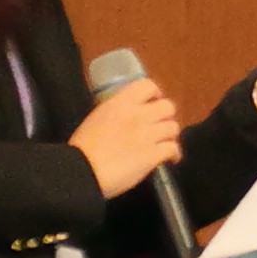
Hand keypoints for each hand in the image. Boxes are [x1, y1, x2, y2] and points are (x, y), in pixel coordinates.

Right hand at [68, 77, 181, 199]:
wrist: (82, 172)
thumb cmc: (82, 148)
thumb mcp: (96, 118)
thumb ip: (115, 112)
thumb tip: (125, 115)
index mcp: (120, 103)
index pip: (147, 85)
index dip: (155, 93)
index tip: (153, 101)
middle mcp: (137, 115)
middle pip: (168, 106)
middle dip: (166, 116)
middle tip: (159, 125)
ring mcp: (147, 135)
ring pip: (173, 127)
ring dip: (170, 135)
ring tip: (165, 142)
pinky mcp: (153, 155)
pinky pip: (173, 148)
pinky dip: (175, 154)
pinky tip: (171, 159)